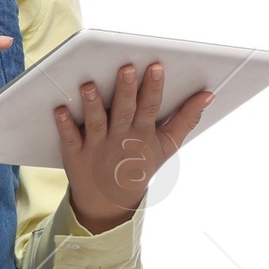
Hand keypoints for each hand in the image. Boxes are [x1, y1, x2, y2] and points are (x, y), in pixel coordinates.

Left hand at [53, 61, 214, 230]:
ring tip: (89, 86)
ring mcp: (97, 146)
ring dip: (93, 105)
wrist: (110, 201)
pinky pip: (70, 138)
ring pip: (96, 122)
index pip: (150, 107)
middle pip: (124, 111)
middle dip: (126, 91)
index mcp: (143, 133)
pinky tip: (59, 110)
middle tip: (127, 68)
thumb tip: (209, 95)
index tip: (156, 67)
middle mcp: (121, 138)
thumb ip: (187, 119)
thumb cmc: (140, 165)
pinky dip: (65, 125)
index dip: (154, 88)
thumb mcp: (167, 146)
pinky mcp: (76, 154)